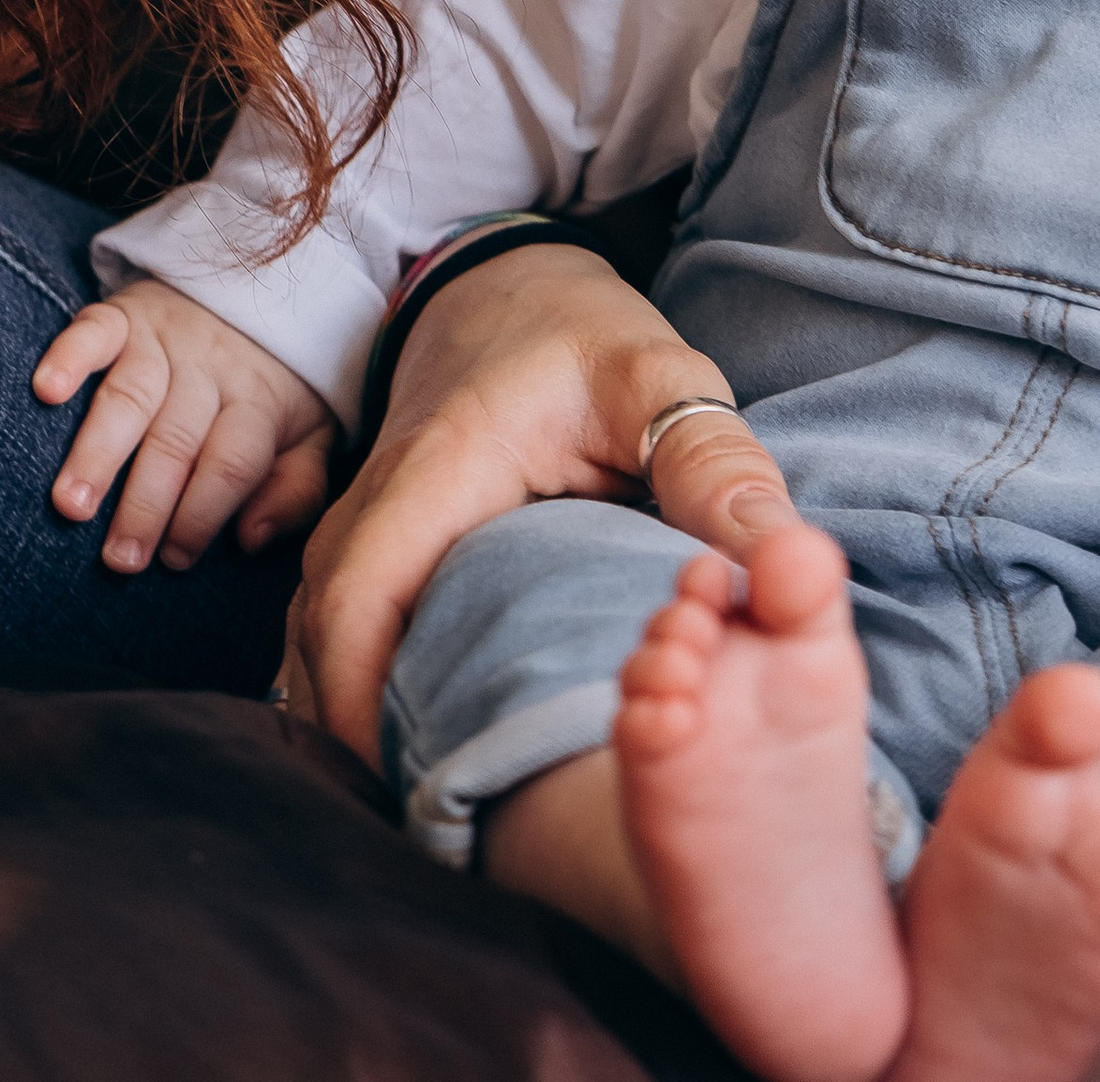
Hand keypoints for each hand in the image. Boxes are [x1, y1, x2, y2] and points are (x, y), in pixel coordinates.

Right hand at [33, 277, 333, 570]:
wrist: (261, 289)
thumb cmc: (274, 387)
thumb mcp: (309, 436)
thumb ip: (295, 490)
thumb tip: (251, 539)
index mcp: (257, 402)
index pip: (232, 463)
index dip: (204, 513)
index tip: (175, 560)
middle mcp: (209, 369)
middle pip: (176, 439)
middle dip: (146, 503)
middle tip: (119, 557)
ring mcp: (165, 338)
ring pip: (129, 395)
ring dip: (97, 451)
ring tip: (70, 504)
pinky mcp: (126, 313)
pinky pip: (95, 330)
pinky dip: (69, 356)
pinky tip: (47, 390)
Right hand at [289, 241, 797, 760]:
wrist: (514, 277)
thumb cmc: (587, 332)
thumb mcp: (662, 380)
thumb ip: (715, 466)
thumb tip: (786, 566)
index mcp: (442, 464)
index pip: (359, 593)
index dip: (359, 698)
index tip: (406, 782)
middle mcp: (381, 488)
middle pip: (318, 625)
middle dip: (346, 727)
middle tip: (417, 822)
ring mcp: (365, 504)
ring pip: (313, 620)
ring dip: (341, 702)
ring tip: (406, 796)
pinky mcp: (373, 522)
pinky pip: (332, 606)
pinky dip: (344, 669)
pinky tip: (386, 731)